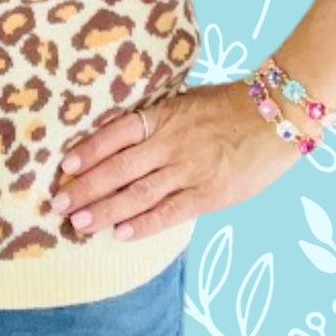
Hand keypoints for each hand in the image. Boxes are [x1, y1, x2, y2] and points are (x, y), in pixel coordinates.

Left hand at [49, 80, 303, 240]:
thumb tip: (121, 137)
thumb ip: (157, 120)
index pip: (115, 134)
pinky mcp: (209, 194)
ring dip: (106, 210)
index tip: (64, 166)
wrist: (276, 115)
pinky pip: (170, 212)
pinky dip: (144, 224)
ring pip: (138, 194)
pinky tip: (122, 233)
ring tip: (79, 224)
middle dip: (86, 187)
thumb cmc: (228, 106)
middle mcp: (170, 144)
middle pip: (119, 168)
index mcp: (163, 116)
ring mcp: (189, 170)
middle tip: (59, 203)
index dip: (88, 150)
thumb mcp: (186, 102)